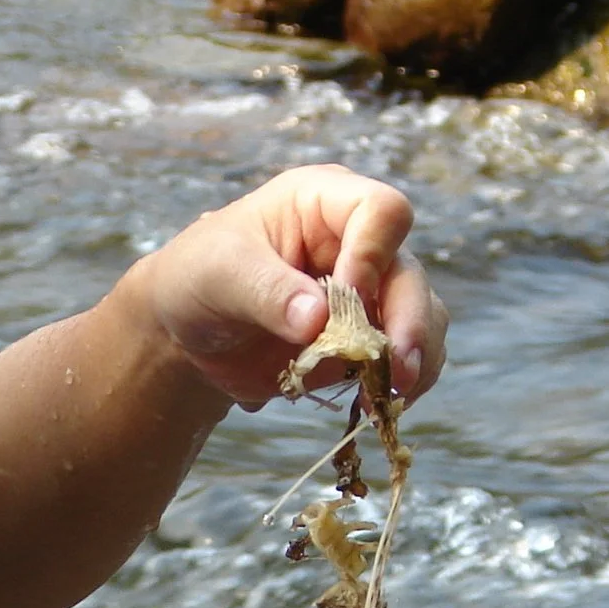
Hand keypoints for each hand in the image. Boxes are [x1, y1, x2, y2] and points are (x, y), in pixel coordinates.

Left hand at [127, 164, 447, 409]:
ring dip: (413, 358)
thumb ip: (266, 292)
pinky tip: (381, 404)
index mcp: (325, 203)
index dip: (373, 255)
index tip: (346, 298)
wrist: (187, 327)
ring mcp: (368, 293)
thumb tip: (318, 320)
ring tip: (388, 395)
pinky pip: (404, 357)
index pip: (382, 211)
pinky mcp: (364, 339)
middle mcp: (359, 243)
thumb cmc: (199, 276)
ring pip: (421, 318)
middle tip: (394, 369)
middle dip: (407, 324)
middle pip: (409, 275)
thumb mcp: (219, 273)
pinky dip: (400, 383)